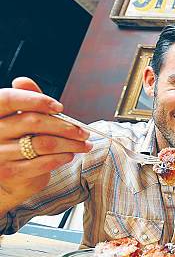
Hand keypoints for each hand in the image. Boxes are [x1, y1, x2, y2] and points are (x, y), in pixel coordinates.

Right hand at [0, 77, 91, 207]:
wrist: (12, 176)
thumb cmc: (20, 141)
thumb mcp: (22, 118)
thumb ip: (26, 99)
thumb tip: (23, 80)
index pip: (9, 99)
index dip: (36, 100)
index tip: (60, 107)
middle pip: (32, 121)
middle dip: (64, 126)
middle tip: (84, 131)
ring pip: (43, 143)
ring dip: (70, 144)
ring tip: (84, 144)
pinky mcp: (10, 173)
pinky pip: (43, 162)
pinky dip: (62, 157)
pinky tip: (70, 155)